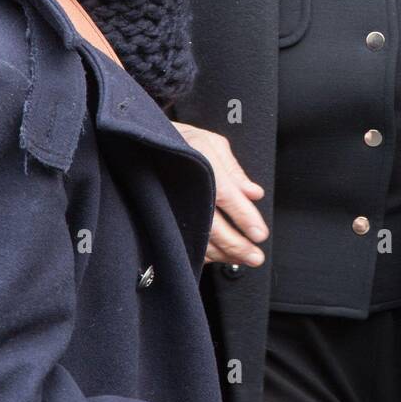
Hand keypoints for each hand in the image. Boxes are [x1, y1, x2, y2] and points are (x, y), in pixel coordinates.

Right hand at [173, 122, 268, 265]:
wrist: (141, 145)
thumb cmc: (180, 141)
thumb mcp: (210, 143)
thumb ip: (234, 170)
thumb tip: (254, 193)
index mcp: (197, 163)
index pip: (224, 195)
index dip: (243, 216)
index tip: (259, 234)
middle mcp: (182, 188)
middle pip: (211, 224)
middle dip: (236, 245)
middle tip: (255, 256)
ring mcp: (169, 205)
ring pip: (196, 239)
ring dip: (221, 254)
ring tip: (241, 259)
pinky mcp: (161, 217)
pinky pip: (181, 242)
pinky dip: (201, 253)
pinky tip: (216, 257)